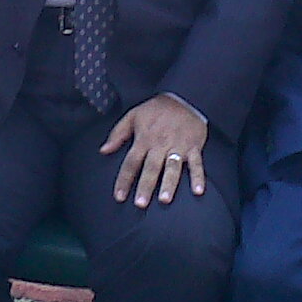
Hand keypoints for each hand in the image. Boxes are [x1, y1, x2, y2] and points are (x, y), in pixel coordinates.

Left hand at [101, 93, 208, 207]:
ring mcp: (178, 146)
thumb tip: (104, 150)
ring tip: (165, 200)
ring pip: (173, 168)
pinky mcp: (193, 146)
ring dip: (169, 184)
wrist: (184, 97)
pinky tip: (198, 191)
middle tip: (140, 204)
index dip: (124, 180)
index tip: (119, 197)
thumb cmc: (156, 109)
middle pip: (151, 168)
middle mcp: (160, 145)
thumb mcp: (133, 115)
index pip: (131, 162)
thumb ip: (117, 134)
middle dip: (146, 186)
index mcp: (144, 139)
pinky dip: (198, 177)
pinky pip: (197, 163)